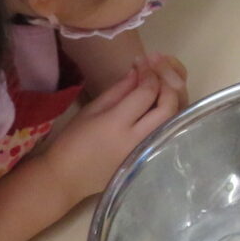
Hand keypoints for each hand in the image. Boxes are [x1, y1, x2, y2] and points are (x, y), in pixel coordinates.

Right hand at [50, 58, 188, 201]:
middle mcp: (136, 139)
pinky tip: (159, 107)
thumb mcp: (92, 110)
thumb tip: (139, 72)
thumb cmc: (73, 141)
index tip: (144, 62)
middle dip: (167, 85)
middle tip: (157, 74)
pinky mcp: (149, 161)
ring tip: (160, 87)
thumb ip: (119, 90)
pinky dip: (168, 117)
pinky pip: (166, 134)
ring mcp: (146, 152)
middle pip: (168, 107)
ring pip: (172, 121)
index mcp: (117, 124)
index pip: (146, 92)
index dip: (149, 73)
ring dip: (172, 100)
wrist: (67, 178)